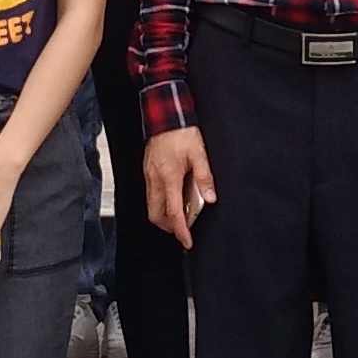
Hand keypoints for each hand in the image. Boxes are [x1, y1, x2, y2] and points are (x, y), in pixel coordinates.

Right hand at [144, 128, 213, 246]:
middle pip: (156, 215)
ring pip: (151, 205)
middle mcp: (156, 179)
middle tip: (182, 230)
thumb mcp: (199, 153)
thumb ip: (205, 177)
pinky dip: (161, 202)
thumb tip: (210, 197)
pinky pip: (151, 194)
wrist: (165, 116)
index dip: (181, 231)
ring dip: (164, 215)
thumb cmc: (181, 131)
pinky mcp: (147, 170)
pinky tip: (173, 196)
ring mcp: (149, 175)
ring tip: (180, 214)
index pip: (174, 213)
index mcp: (169, 178)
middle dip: (168, 227)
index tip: (187, 241)